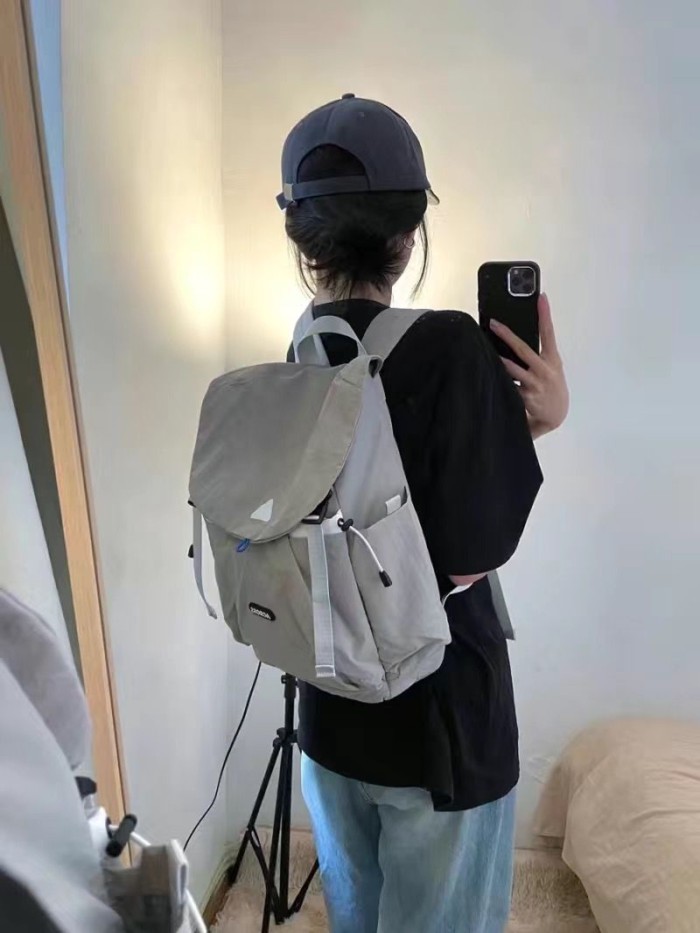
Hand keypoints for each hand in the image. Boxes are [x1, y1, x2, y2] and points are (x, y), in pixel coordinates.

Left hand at [490, 294, 568, 438]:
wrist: (556, 415)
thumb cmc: (550, 384)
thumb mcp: (551, 366)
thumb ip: (537, 353)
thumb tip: (514, 337)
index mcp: (552, 359)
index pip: (548, 332)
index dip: (545, 314)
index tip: (541, 297)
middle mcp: (544, 370)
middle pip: (523, 349)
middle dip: (507, 335)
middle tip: (493, 323)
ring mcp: (534, 384)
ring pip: (511, 369)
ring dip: (497, 361)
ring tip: (484, 350)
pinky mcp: (525, 398)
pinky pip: (508, 385)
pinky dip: (497, 379)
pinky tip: (488, 374)